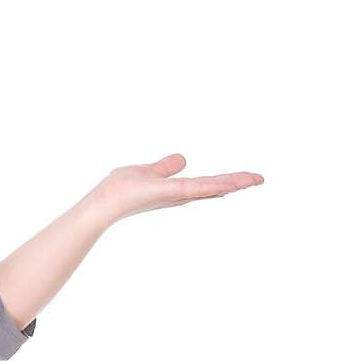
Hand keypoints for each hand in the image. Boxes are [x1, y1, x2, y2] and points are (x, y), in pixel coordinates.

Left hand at [94, 154, 263, 223]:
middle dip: (237, 182)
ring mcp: (177, 195)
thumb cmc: (119, 190)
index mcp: (176, 190)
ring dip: (233, 183)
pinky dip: (214, 186)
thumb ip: (165, 167)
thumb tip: (182, 160)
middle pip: (215, 187)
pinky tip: (230, 185)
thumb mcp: (147, 171)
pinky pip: (197, 188)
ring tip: (255, 179)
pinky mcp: (170, 193)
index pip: (207, 184)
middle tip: (261, 179)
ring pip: (211, 188)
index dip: (226, 180)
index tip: (247, 178)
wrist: (104, 203)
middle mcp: (180, 195)